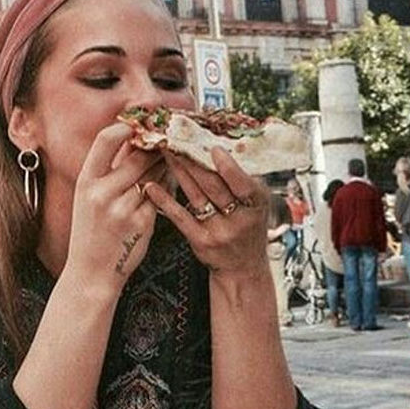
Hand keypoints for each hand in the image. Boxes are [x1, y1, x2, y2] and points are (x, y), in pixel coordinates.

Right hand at [64, 123, 161, 295]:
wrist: (91, 274)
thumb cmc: (90, 234)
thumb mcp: (88, 199)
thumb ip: (107, 171)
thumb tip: (132, 139)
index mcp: (85, 183)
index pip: (105, 140)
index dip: (125, 127)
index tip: (137, 125)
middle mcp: (102, 194)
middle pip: (137, 156)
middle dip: (154, 146)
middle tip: (166, 138)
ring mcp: (123, 209)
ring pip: (154, 174)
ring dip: (165, 164)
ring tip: (170, 157)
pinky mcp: (142, 223)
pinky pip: (160, 195)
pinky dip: (167, 186)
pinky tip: (170, 182)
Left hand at [143, 147, 269, 277]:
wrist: (243, 268)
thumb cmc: (249, 228)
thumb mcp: (257, 204)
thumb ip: (244, 179)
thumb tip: (226, 147)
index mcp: (256, 204)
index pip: (242, 183)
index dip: (227, 167)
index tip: (212, 148)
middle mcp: (239, 219)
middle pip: (213, 186)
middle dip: (194, 162)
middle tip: (178, 140)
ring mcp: (219, 231)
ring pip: (195, 196)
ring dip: (179, 172)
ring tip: (166, 153)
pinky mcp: (200, 240)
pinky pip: (179, 217)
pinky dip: (165, 200)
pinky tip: (152, 187)